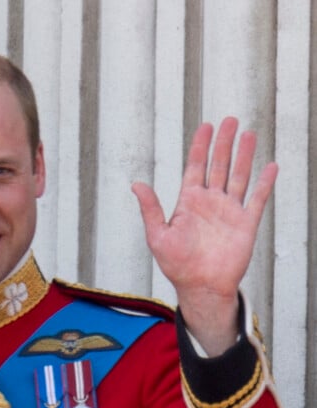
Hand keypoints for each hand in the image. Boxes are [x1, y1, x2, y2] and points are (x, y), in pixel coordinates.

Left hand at [132, 117, 277, 355]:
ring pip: (239, 176)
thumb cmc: (176, 265)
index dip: (200, 146)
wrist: (201, 287)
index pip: (195, 167)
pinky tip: (270, 166)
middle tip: (229, 120)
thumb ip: (150, 209)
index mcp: (189, 202)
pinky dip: (265, 183)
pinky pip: (257, 199)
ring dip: (244, 156)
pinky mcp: (246, 224)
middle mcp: (210, 202)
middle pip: (218, 165)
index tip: (205, 126)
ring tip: (248, 134)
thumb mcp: (157, 235)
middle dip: (223, 143)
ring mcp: (229, 211)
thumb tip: (136, 184)